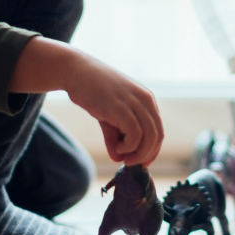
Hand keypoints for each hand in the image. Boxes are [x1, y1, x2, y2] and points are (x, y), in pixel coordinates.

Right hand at [10, 37, 164, 166]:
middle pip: (157, 136)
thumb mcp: (108, 115)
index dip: (152, 150)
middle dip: (146, 155)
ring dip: (138, 154)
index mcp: (146, 100)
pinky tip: (117, 149)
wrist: (76, 71)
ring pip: (150, 137)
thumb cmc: (92, 91)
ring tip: (123, 158)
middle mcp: (145, 100)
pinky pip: (135, 134)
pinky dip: (129, 147)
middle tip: (130, 164)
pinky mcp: (122, 107)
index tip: (141, 162)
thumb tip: (117, 158)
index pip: (158, 130)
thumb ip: (114, 136)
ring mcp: (134, 103)